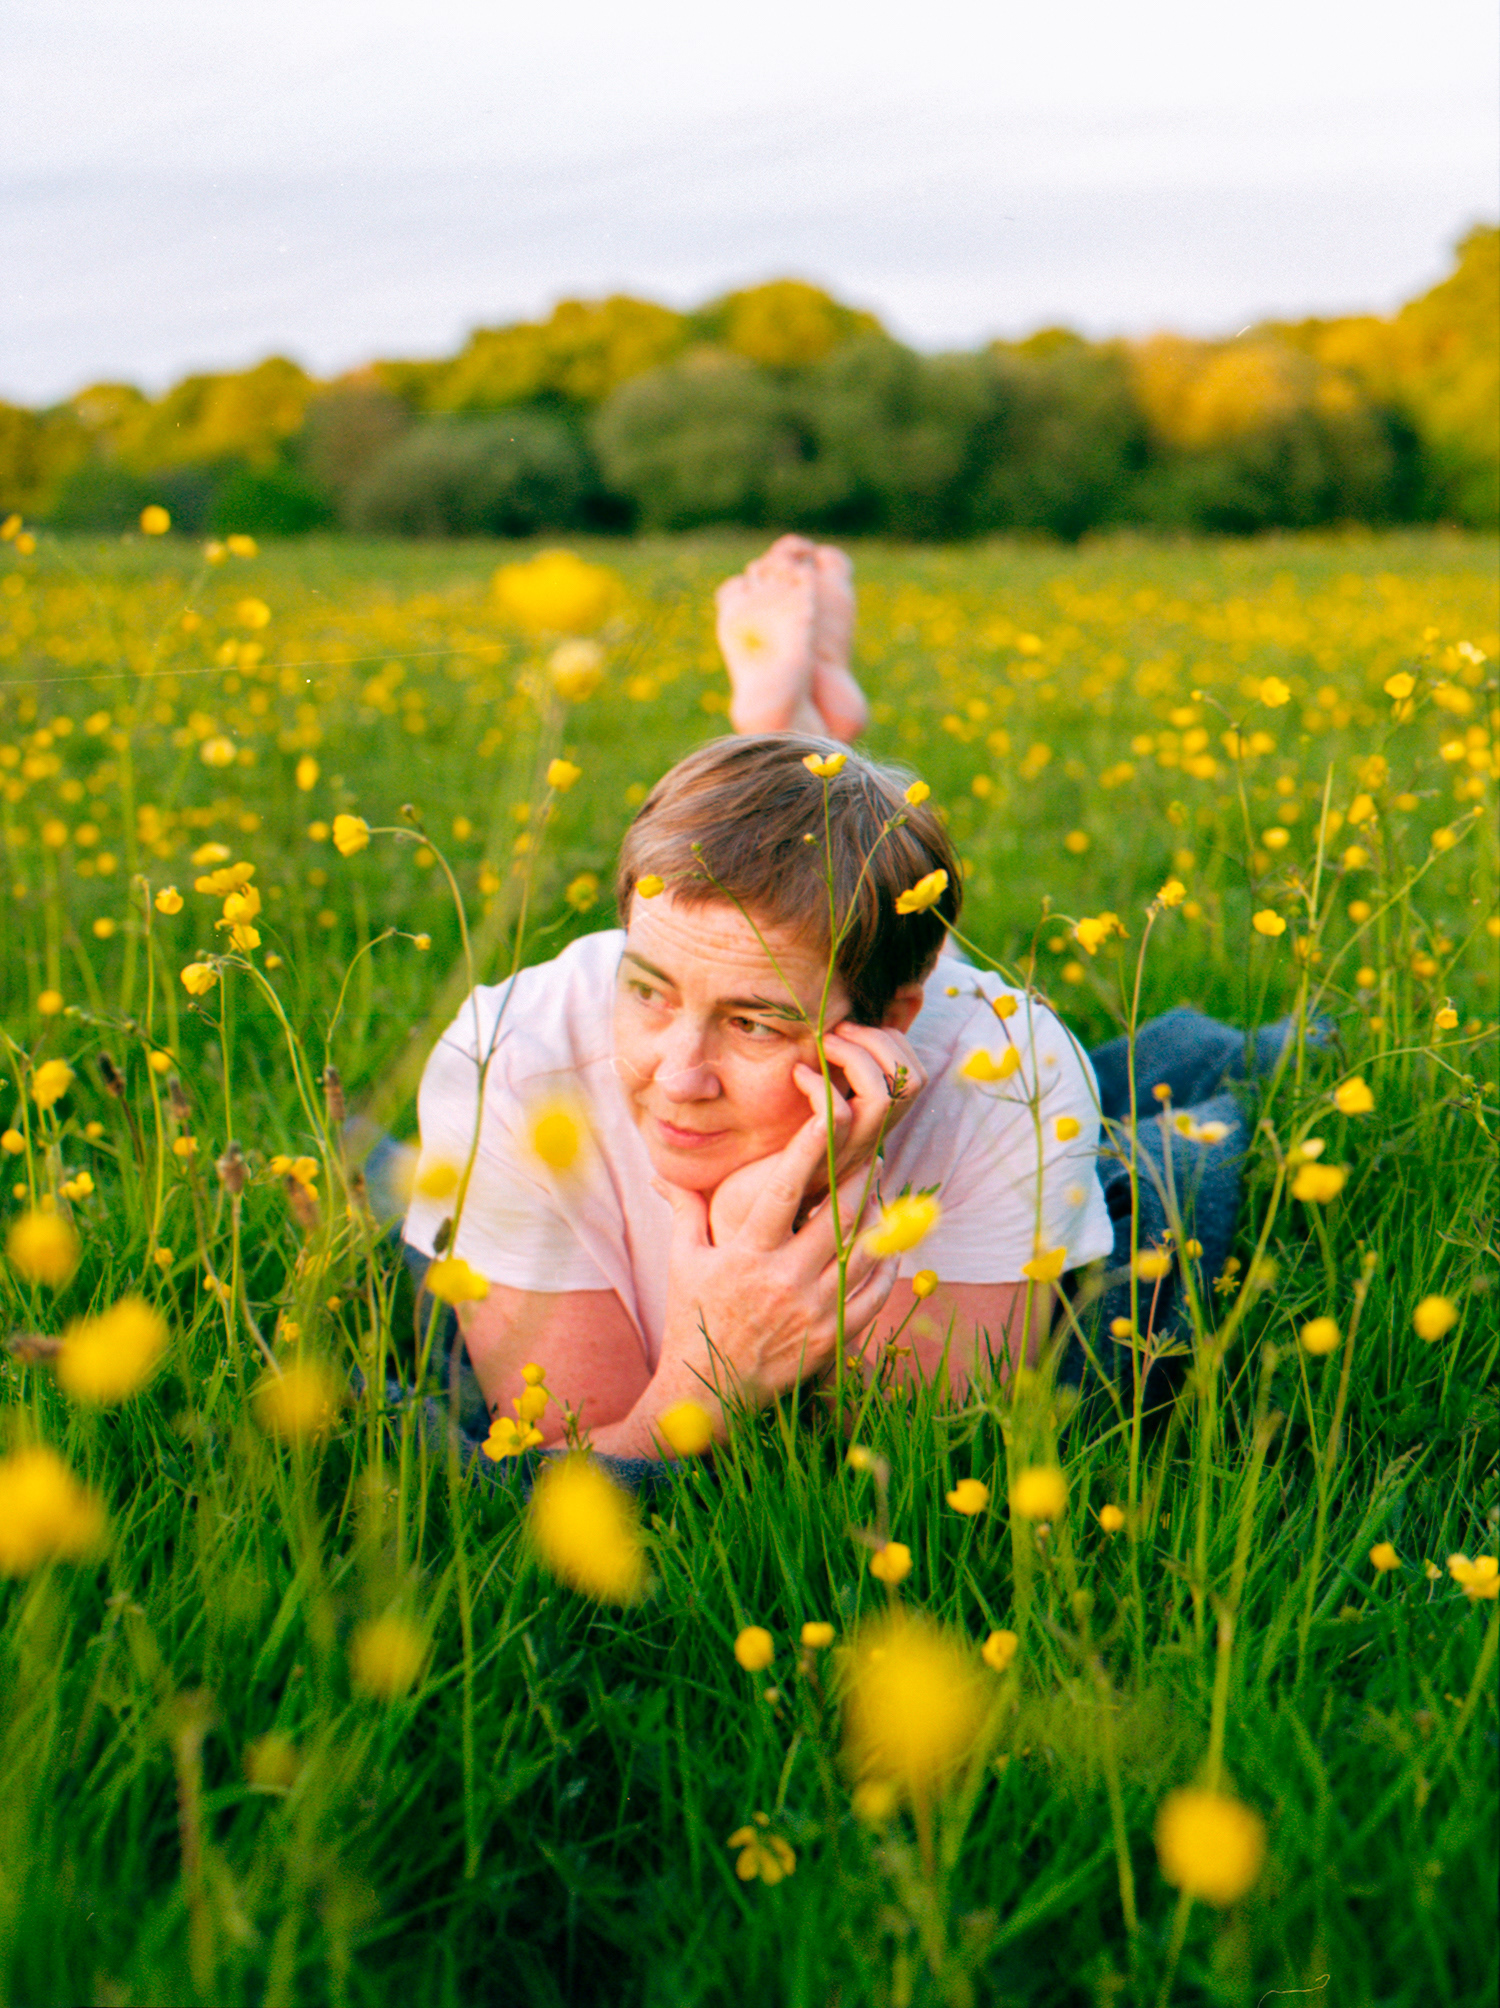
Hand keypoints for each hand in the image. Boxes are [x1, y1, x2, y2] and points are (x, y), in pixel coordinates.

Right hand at [656, 1108, 898, 1412]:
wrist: (707, 1391)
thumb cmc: (693, 1318)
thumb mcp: (683, 1261)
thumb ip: (685, 1211)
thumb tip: (663, 1171)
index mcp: (746, 1255)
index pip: (783, 1190)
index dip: (808, 1150)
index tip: (829, 1119)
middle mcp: (782, 1280)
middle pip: (837, 1215)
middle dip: (860, 1178)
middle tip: (871, 1154)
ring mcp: (811, 1312)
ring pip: (863, 1252)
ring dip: (878, 1218)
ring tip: (881, 1195)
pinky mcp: (831, 1339)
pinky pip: (874, 1295)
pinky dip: (884, 1266)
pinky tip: (884, 1246)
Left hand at [708, 1020, 924, 1242]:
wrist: (738, 1227)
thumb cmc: (761, 1175)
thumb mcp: (799, 1123)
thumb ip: (817, 1088)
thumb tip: (824, 1040)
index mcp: (870, 1128)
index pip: (914, 1079)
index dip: (893, 1043)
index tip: (852, 1030)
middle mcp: (867, 1141)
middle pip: (911, 1082)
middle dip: (881, 1040)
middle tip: (839, 1030)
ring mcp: (845, 1154)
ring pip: (883, 1095)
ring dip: (856, 1055)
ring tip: (823, 1043)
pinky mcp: (816, 1164)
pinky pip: (837, 1115)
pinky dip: (820, 1083)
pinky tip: (797, 1074)